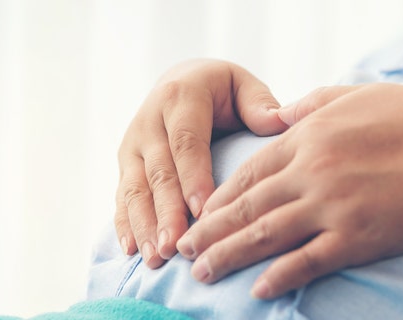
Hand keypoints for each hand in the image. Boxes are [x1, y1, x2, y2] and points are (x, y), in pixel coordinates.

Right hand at [115, 59, 287, 267]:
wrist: (179, 82)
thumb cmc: (221, 91)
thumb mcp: (241, 85)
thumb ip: (258, 104)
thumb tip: (280, 121)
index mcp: (180, 97)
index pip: (186, 142)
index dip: (193, 178)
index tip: (204, 213)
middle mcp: (149, 120)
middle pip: (159, 172)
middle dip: (166, 212)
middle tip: (176, 247)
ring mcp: (133, 144)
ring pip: (136, 188)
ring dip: (144, 225)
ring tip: (156, 258)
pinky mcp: (125, 163)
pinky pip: (122, 196)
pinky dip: (125, 224)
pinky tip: (133, 250)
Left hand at [176, 84, 402, 297]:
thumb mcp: (359, 94)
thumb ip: (313, 103)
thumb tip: (279, 114)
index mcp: (309, 137)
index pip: (250, 171)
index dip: (220, 196)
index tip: (199, 212)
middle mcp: (311, 173)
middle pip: (246, 207)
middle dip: (210, 231)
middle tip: (183, 250)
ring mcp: (331, 207)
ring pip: (265, 236)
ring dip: (229, 256)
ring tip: (203, 273)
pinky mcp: (356, 238)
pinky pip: (307, 262)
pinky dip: (279, 276)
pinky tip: (258, 289)